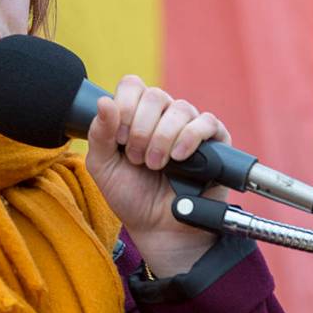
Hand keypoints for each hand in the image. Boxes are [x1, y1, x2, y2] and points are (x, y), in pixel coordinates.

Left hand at [85, 75, 230, 277]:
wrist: (158, 228)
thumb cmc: (130, 195)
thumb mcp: (103, 166)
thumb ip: (99, 133)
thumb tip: (103, 101)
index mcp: (136, 115)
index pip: (132, 85)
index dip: (124, 106)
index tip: (118, 138)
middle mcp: (163, 116)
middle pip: (155, 95)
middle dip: (140, 129)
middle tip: (135, 158)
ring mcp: (189, 126)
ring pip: (180, 108)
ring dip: (162, 138)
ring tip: (154, 165)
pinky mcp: (214, 141)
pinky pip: (207, 122)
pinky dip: (189, 138)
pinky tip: (178, 157)